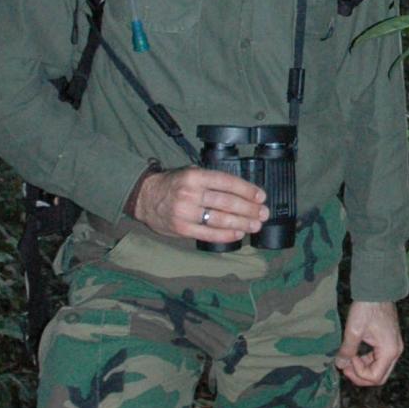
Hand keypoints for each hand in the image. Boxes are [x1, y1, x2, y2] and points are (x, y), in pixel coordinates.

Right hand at [130, 167, 268, 242]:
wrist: (145, 198)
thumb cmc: (172, 184)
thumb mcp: (189, 172)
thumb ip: (211, 179)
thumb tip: (241, 191)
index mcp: (195, 176)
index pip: (226, 182)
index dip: (246, 190)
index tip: (260, 196)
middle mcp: (190, 193)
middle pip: (226, 202)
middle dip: (249, 209)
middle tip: (263, 213)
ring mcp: (185, 212)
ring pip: (219, 219)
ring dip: (241, 223)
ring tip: (255, 225)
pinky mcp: (182, 229)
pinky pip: (208, 234)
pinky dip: (225, 235)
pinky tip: (238, 234)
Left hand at [336, 300, 402, 386]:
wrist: (377, 290)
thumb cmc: (367, 308)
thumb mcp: (354, 330)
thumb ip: (347, 350)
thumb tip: (340, 365)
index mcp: (389, 350)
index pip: (375, 377)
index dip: (359, 373)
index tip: (348, 359)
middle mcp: (395, 351)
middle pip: (379, 377)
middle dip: (361, 376)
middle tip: (345, 368)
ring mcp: (393, 347)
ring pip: (379, 369)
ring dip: (363, 369)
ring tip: (347, 361)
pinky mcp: (389, 342)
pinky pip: (379, 359)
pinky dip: (366, 361)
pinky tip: (355, 354)